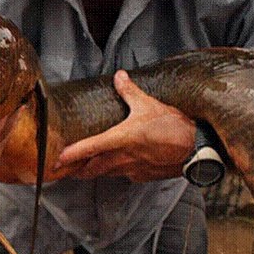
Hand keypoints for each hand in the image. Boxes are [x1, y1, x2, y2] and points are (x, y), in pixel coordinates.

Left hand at [53, 70, 195, 181]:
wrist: (197, 150)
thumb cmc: (173, 127)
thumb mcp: (149, 104)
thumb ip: (130, 91)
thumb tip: (119, 76)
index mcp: (120, 139)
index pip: (88, 148)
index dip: (70, 155)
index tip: (56, 160)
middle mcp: (122, 158)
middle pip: (91, 169)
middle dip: (76, 169)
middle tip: (63, 168)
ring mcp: (133, 170)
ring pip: (106, 174)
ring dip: (93, 171)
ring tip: (83, 168)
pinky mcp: (143, 176)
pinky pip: (123, 175)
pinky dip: (114, 171)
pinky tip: (116, 166)